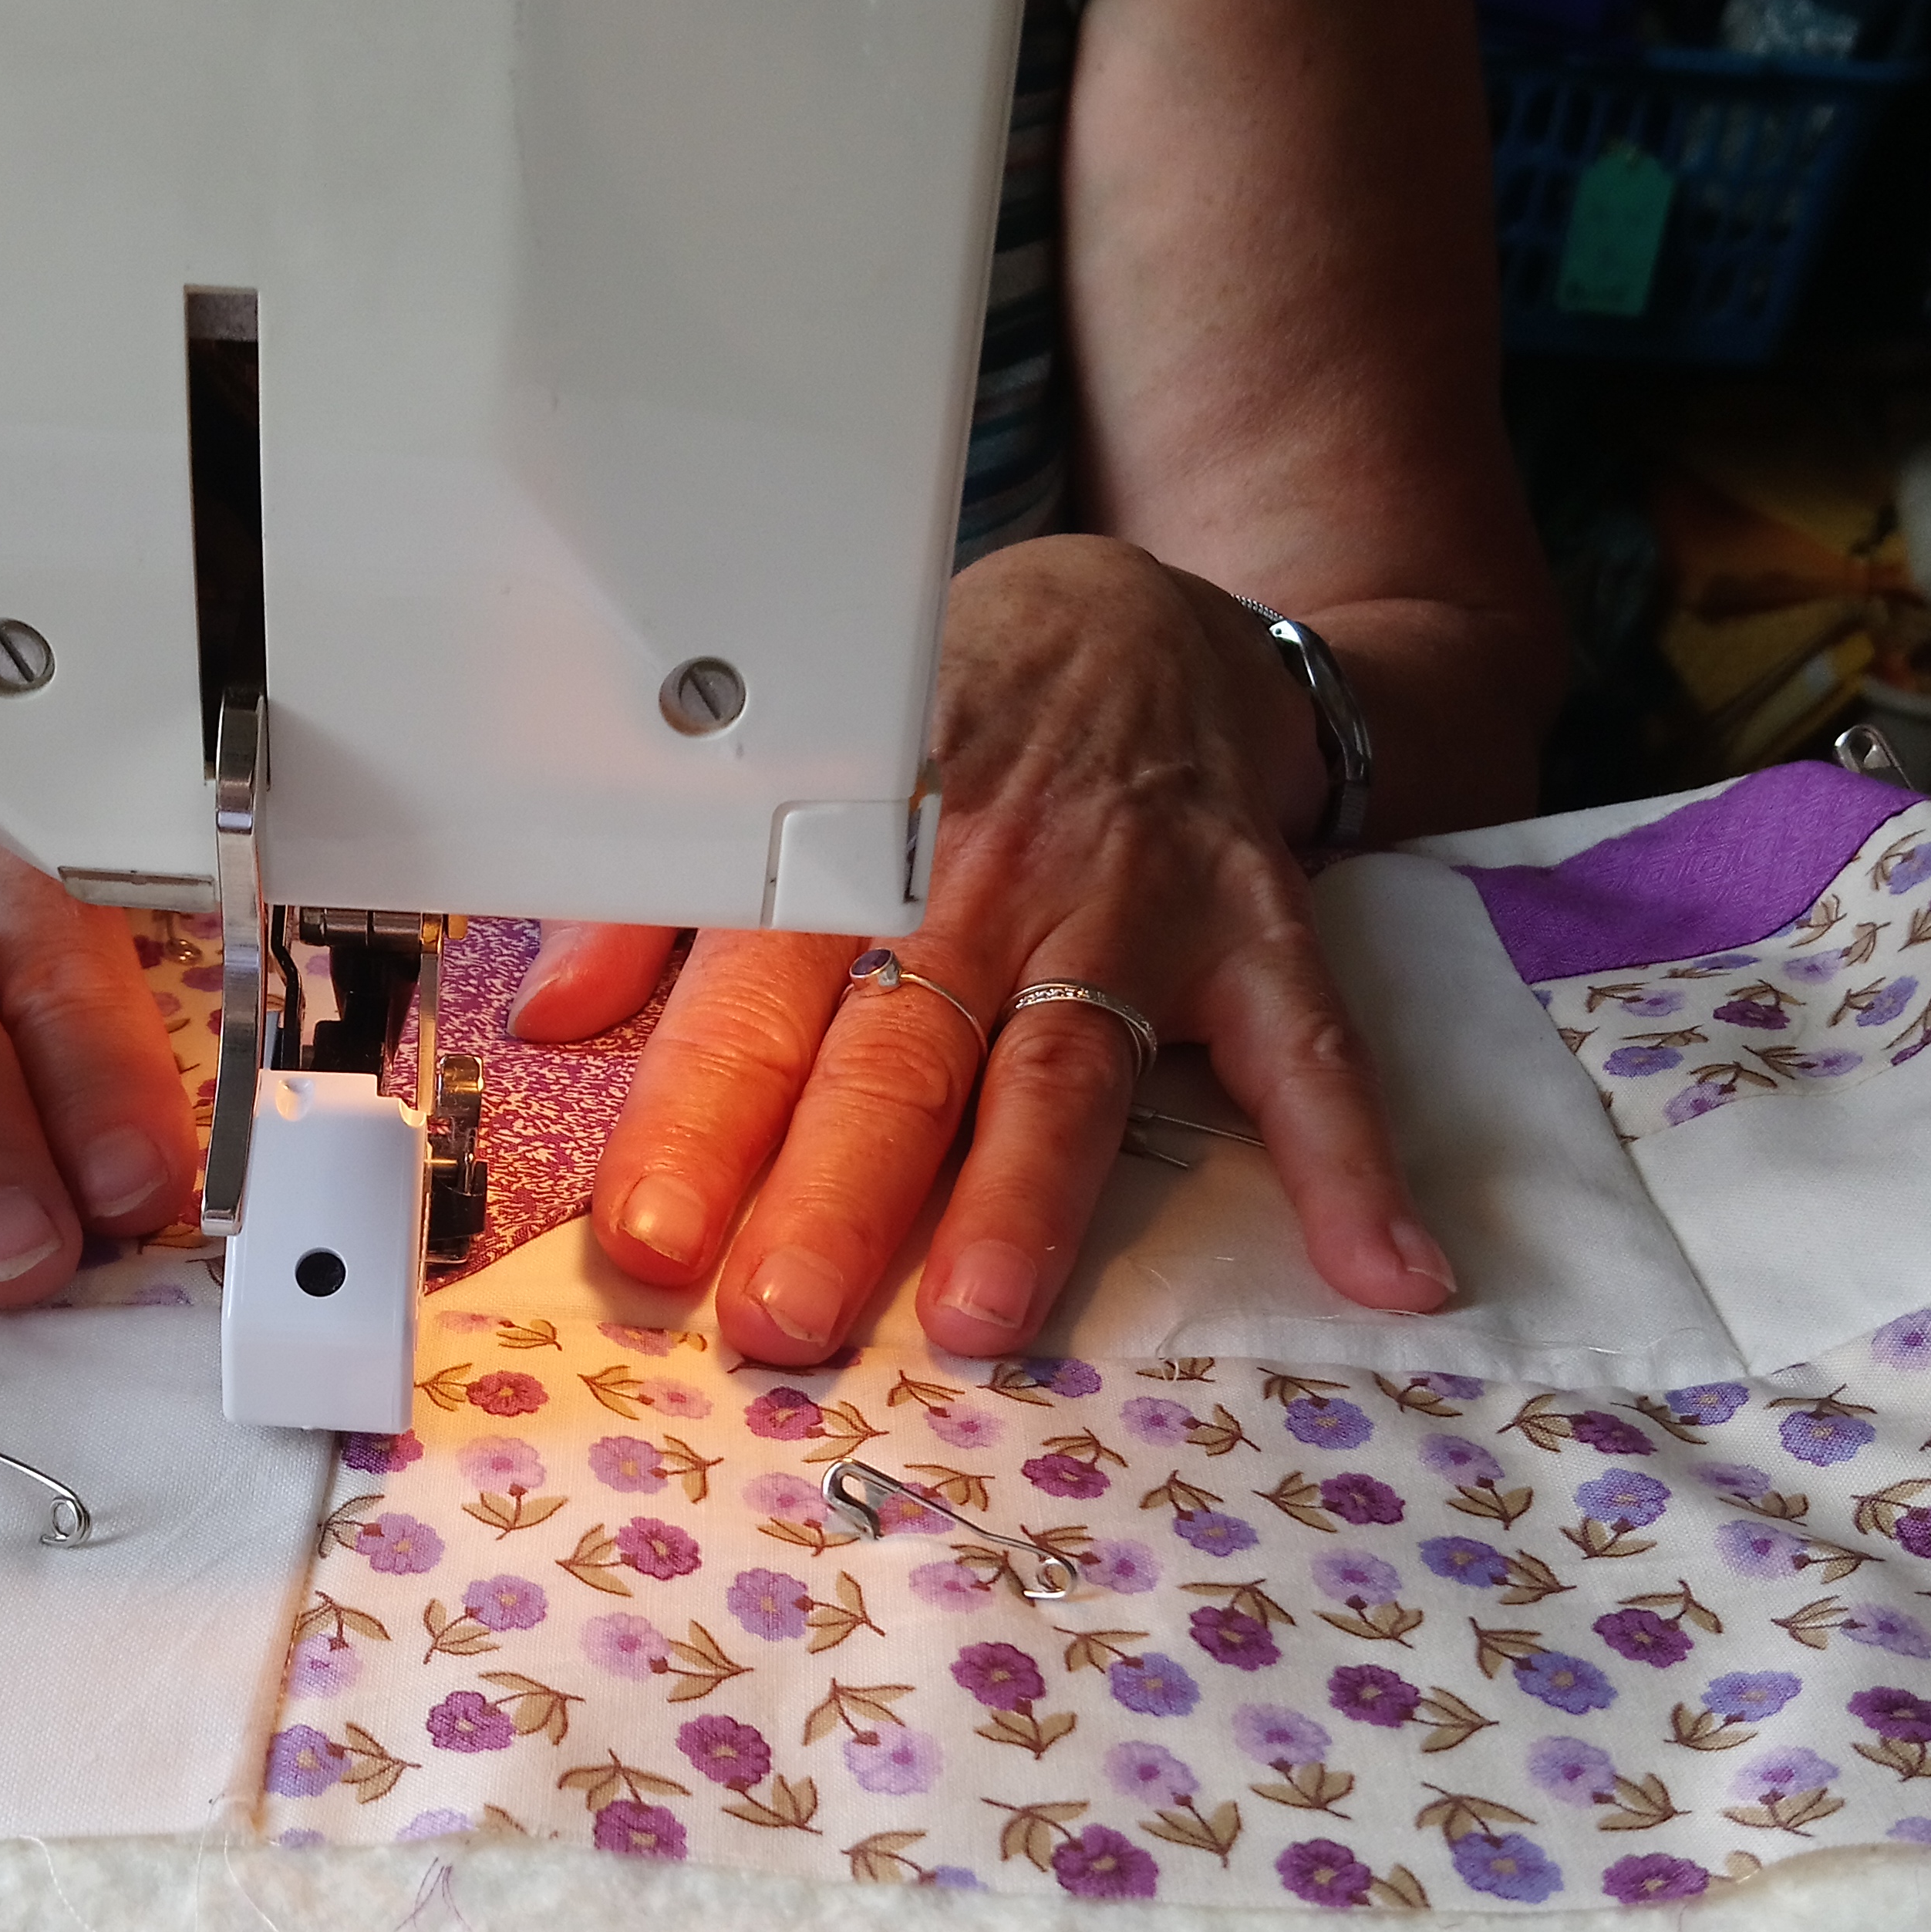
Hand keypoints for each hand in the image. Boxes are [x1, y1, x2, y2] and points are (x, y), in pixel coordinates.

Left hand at [508, 534, 1452, 1363]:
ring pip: (1065, 1069)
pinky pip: (1309, 1052)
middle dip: (837, 1190)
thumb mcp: (784, 778)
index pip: (759, 996)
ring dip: (1027, 1196)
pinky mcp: (1254, 927)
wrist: (1133, 618)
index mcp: (847, 853)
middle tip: (782, 1314)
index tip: (649, 1229)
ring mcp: (1130, 909)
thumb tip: (543, 1021)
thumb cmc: (932, 727)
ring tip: (986, 1313)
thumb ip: (659, 904)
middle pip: (901, 1053)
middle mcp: (983, 883)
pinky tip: (1387, 1267)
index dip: (700, 1112)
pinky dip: (1352, 1159)